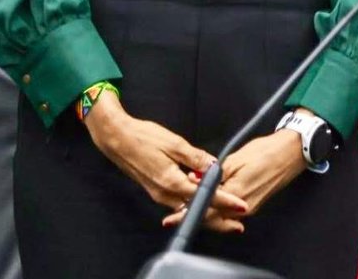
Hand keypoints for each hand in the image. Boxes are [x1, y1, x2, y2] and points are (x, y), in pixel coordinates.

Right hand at [82, 91, 247, 224]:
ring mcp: (158, 194)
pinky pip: (179, 201)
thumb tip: (215, 167)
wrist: (117, 139)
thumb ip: (196, 158)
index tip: (241, 205)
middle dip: (219, 215)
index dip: (225, 201)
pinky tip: (204, 196)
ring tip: (227, 210)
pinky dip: (193, 202)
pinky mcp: (156, 189)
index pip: (204, 196)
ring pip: (187, 207)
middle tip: (238, 218)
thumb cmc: (143, 138)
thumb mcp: (175, 144)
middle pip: (195, 210)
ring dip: (206, 209)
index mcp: (171, 183)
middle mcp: (164, 194)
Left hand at [163, 127, 307, 233]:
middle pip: (212, 218)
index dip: (187, 214)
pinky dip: (218, 209)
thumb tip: (194, 180)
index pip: (206, 210)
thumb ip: (214, 173)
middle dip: (194, 215)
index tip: (172, 217)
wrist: (292, 152)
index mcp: (236, 193)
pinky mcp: (254, 204)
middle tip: (176, 213)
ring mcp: (250, 207)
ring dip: (206, 212)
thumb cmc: (267, 151)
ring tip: (191, 205)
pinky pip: (231, 212)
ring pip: (221, 216)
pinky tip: (212, 201)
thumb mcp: (236, 158)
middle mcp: (243, 206)